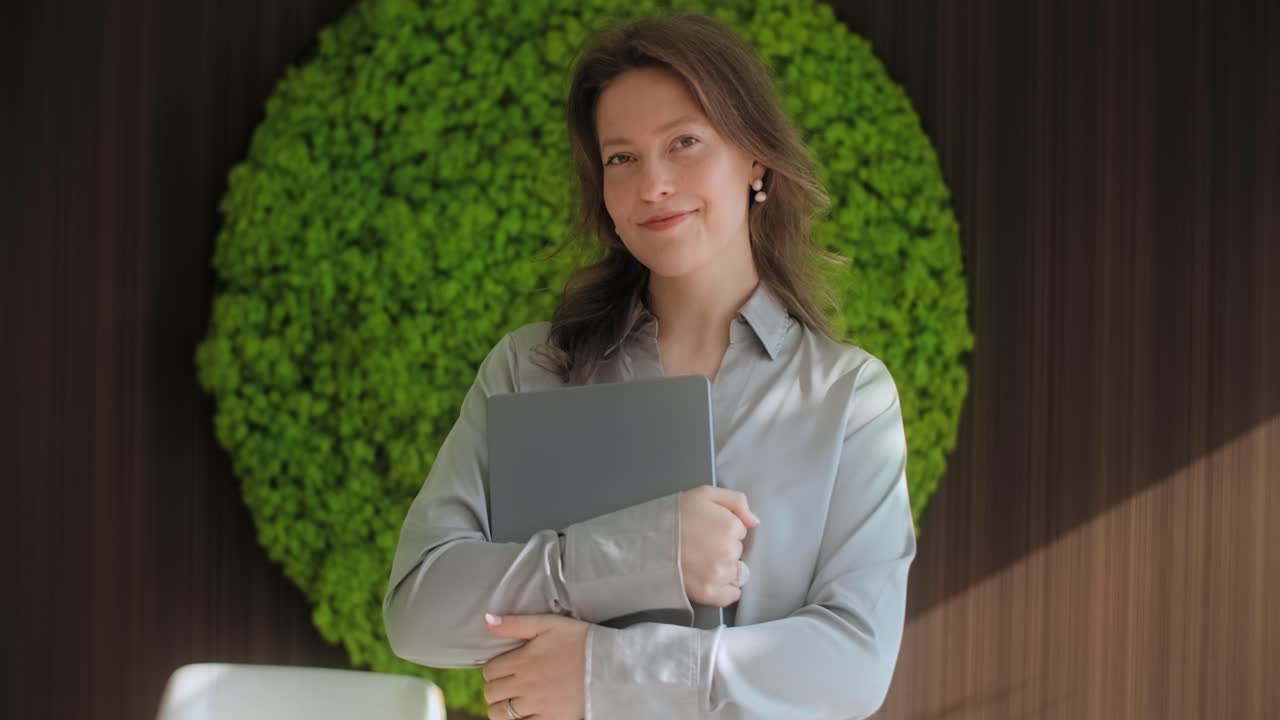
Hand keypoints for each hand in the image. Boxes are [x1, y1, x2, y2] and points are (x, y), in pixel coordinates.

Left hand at [482, 612, 588, 719]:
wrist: (608, 663)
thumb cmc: (579, 640)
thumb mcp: (548, 623)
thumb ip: (515, 623)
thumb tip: (488, 620)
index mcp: (521, 661)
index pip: (488, 671)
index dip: (493, 669)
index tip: (505, 667)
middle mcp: (524, 685)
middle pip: (490, 693)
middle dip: (496, 688)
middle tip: (509, 684)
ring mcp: (536, 705)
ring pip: (500, 714)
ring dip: (502, 708)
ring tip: (513, 701)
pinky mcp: (550, 719)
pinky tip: (526, 713)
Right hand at [678, 485, 759, 607]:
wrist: (646, 541)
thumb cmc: (675, 515)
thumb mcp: (704, 494)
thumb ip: (736, 501)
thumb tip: (755, 522)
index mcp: (731, 527)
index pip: (740, 531)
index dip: (725, 529)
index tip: (708, 529)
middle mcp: (729, 552)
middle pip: (738, 553)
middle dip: (725, 549)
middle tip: (702, 545)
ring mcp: (719, 575)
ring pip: (735, 573)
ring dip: (724, 569)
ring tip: (702, 562)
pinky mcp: (710, 594)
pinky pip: (731, 595)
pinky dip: (725, 589)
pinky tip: (709, 579)